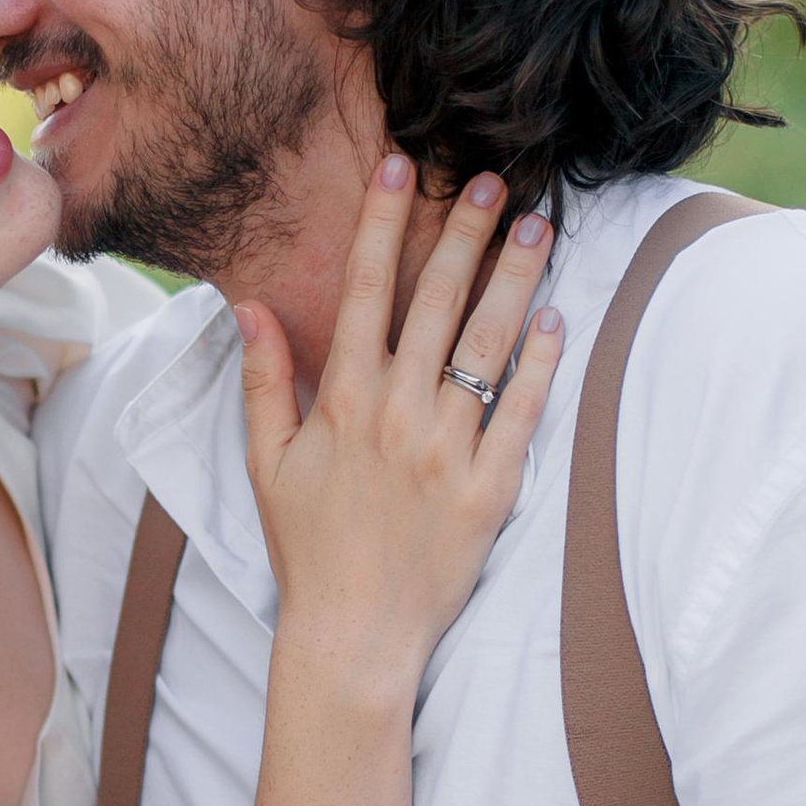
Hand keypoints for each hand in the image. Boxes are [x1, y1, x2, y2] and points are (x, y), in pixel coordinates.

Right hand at [236, 162, 563, 689]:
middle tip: (494, 178)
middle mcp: (395, 416)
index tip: (404, 167)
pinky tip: (556, 321)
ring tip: (539, 227)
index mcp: (341, 402)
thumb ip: (262, 380)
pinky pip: (521, 415)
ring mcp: (446, 451)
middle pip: (436, 303)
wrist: (351, 638)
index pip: (365, 291)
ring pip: (485, 347)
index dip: (385, 224)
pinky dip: (539, 366)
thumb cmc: (308, 549)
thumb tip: (249, 306)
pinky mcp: (489, 491)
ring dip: (514, 280)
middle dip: (465, 233)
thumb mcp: (265, 464)